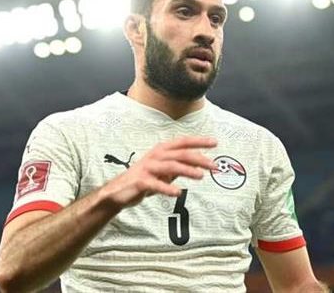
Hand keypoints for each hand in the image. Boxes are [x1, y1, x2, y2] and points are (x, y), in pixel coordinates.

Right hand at [98, 136, 216, 208]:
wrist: (118, 191)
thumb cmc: (144, 179)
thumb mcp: (164, 171)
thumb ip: (179, 166)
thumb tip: (199, 164)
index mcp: (162, 150)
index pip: (183, 142)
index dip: (199, 141)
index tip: (215, 142)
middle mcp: (155, 155)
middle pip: (181, 154)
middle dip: (200, 159)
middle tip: (214, 166)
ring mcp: (148, 167)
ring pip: (171, 166)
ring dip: (187, 170)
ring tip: (201, 176)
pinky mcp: (141, 181)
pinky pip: (156, 184)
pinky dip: (167, 188)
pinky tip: (178, 193)